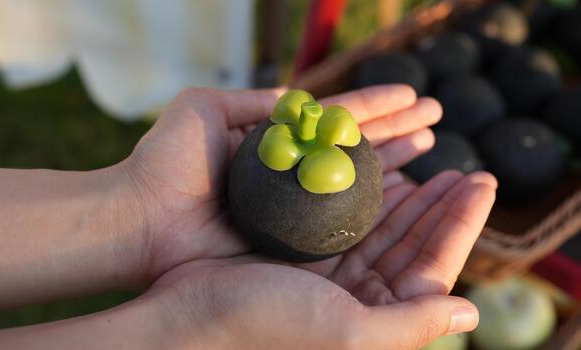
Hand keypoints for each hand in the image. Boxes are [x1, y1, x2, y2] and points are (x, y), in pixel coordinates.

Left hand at [123, 85, 442, 280]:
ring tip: (434, 147)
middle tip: (437, 120)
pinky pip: (342, 220)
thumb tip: (298, 99)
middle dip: (397, 132)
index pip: (337, 119)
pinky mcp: (293, 239)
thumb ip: (255, 102)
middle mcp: (292, 174)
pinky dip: (375, 206)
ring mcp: (295, 207)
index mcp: (275, 141)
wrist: (143, 219)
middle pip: (355, 149)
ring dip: (395, 162)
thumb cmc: (166, 162)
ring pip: (358, 182)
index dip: (377, 108)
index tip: (413, 98)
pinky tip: (407, 193)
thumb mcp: (206, 108)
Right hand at [143, 170, 496, 348]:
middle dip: (442, 207)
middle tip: (466, 170)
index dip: (462, 225)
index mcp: (377, 321)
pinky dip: (371, 197)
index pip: (434, 267)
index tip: (482, 183)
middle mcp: (361, 300)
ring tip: (435, 167)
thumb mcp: (349, 332)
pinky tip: (388, 175)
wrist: (191, 315)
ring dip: (411, 198)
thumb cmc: (266, 325)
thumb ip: (412, 324)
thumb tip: (470, 313)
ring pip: (386, 229)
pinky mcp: (307, 255)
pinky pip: (352, 221)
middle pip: (414, 244)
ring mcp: (334, 275)